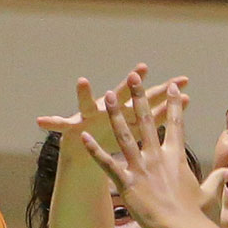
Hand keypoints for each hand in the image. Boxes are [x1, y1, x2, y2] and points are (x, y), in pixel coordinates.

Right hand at [36, 63, 188, 148]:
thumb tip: (186, 101)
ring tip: (82, 81)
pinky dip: (52, 123)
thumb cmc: (117, 143)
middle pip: (124, 97)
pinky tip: (41, 121)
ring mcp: (90, 116)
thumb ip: (161, 116)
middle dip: (132, 84)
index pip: (151, 103)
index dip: (166, 94)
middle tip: (142, 69)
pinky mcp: (73, 127)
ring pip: (88, 104)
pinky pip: (61, 125)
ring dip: (85, 94)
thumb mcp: (139, 132)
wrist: (90, 158)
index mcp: (128, 115)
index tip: (182, 83)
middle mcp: (110, 110)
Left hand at [81, 79, 201, 227]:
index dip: (174, 105)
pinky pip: (107, 163)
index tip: (172, 88)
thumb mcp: (207, 192)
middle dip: (140, 97)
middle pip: (148, 121)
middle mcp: (158, 157)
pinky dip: (95, 150)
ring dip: (115, 114)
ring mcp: (141, 168)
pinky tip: (84, 137)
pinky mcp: (127, 182)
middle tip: (134, 78)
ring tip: (106, 96)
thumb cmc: (194, 213)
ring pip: (125, 135)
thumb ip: (216, 179)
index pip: (176, 125)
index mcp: (176, 158)